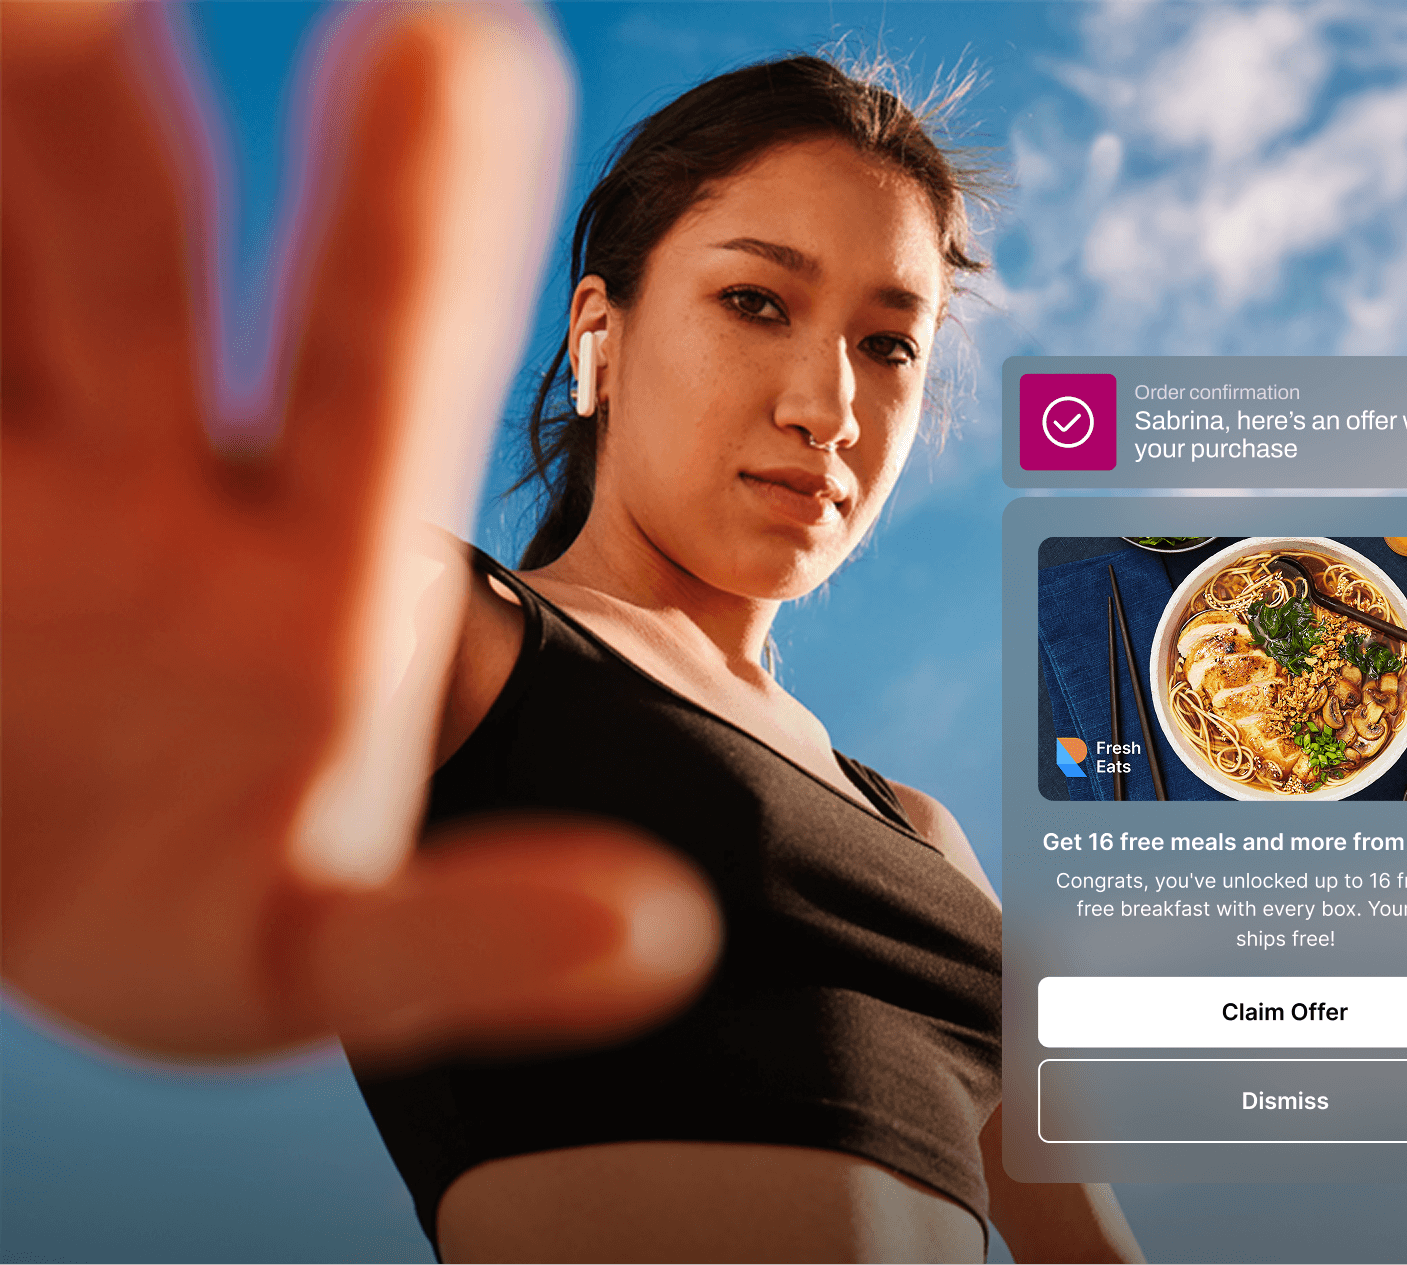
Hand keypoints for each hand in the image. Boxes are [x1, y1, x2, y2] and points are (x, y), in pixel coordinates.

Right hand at [1, 3, 718, 1063]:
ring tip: (3, 23)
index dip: (414, 219)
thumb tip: (661, 942)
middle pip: (125, 267)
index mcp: (317, 562)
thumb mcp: (322, 962)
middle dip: (90, 136)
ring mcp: (10, 480)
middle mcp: (154, 474)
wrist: (43, 906)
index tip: (456, 42)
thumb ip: (470, 948)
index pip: (379, 368)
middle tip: (75, 1)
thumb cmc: (208, 910)